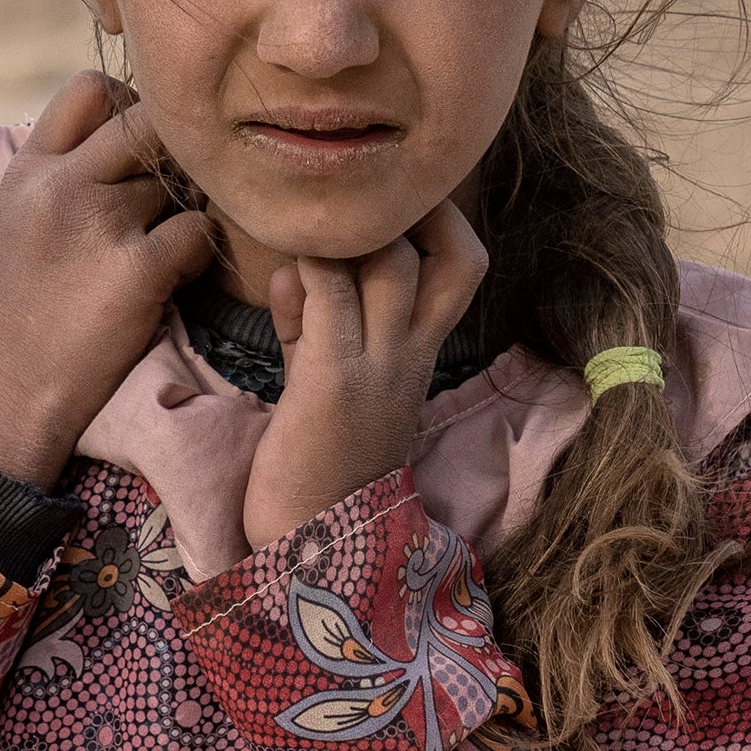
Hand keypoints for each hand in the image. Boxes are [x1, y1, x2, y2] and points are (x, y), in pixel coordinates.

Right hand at [0, 73, 221, 489]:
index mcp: (31, 168)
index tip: (141, 145)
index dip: (130, 102)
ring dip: (189, 206)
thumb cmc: (34, 304)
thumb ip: (69, 167)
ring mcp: (97, 223)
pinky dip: (199, 253)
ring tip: (167, 243)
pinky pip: (199, 232)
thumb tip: (142, 120)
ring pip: (180, 180)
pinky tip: (177, 275)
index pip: (90, 87)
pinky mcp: (137, 269)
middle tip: (176, 192)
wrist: (17, 388)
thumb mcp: (27, 217)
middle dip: (173, 154)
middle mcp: (61, 184)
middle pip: (147, 122)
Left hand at [242, 199, 487, 549]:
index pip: (463, 264)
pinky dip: (305, 270)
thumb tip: (297, 268)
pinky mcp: (334, 378)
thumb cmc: (313, 456)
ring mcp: (379, 364)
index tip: (384, 211)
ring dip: (344, 237)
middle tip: (342, 224)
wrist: (310, 540)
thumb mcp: (322, 375)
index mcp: (419, 352)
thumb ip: (312, 320)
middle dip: (393, 217)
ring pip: (389, 258)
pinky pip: (326, 289)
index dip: (438, 221)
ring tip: (308, 248)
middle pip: (443, 250)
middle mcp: (412, 353)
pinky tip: (287, 282)